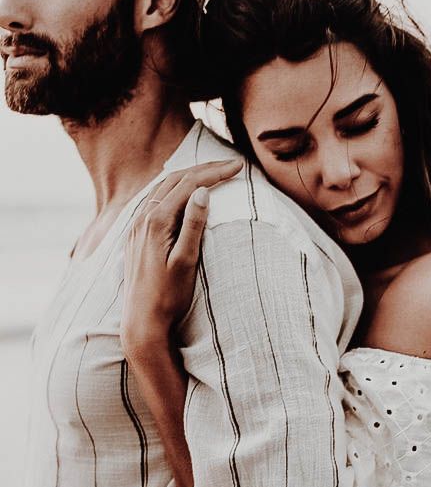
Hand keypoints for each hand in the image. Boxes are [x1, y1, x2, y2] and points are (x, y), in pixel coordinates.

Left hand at [122, 159, 242, 358]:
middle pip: (175, 180)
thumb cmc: (168, 297)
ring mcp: (136, 226)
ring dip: (188, 177)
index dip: (215, 172)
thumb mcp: (186, 262)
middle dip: (204, 168)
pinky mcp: (136, 236)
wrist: (142, 322)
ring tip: (212, 173)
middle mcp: (142, 218)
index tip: (238, 166)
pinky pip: (154, 200)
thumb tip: (202, 192)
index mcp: (157, 221)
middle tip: (230, 164)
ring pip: (163, 188)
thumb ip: (193, 225)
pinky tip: (183, 194)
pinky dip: (174, 189)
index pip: (189, 185)